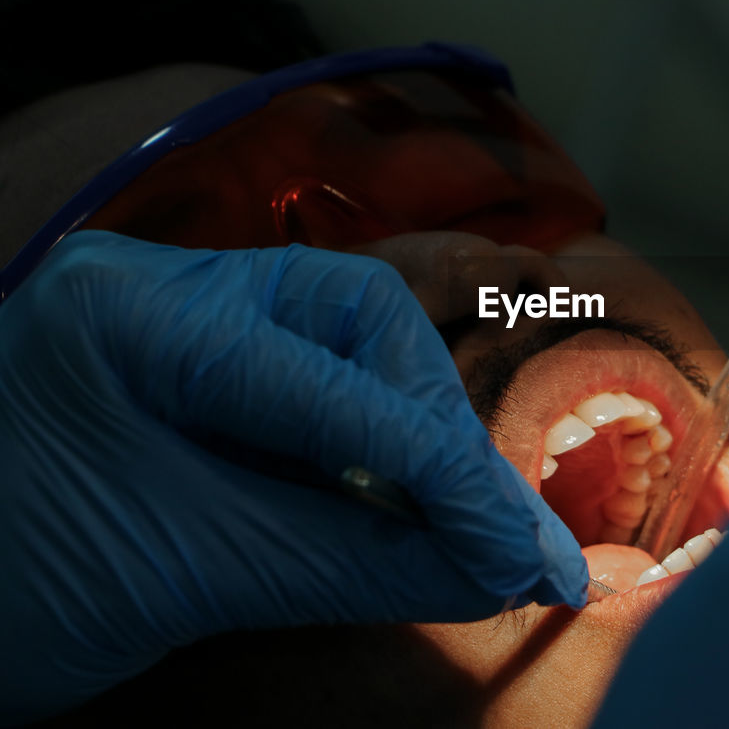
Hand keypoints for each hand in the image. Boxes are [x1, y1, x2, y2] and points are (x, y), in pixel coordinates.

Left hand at [0, 232, 586, 724]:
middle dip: (437, 428)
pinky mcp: (198, 366)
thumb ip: (356, 563)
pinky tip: (411, 508)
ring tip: (468, 525)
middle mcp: (164, 288)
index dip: (447, 477)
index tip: (527, 553)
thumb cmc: (5, 589)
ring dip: (416, 437)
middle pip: (361, 321)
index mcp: (137, 316)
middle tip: (495, 527)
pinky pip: (317, 389)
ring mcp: (179, 318)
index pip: (336, 385)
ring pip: (351, 346)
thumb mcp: (187, 575)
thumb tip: (498, 569)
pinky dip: (372, 452)